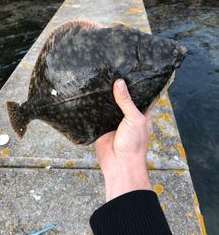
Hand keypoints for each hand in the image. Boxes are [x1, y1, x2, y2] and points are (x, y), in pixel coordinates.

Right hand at [96, 79, 151, 201]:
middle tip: (111, 71)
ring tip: (100, 79)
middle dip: (118, 88)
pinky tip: (91, 94)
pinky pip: (99, 113)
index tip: (129, 70)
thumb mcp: (134, 119)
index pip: (140, 95)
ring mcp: (115, 120)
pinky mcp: (103, 125)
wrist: (119, 164)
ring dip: (106, 96)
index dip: (135, 85)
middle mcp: (128, 115)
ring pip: (110, 105)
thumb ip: (126, 101)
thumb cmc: (134, 143)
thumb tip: (119, 82)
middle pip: (123, 98)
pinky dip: (96, 106)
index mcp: (142, 113)